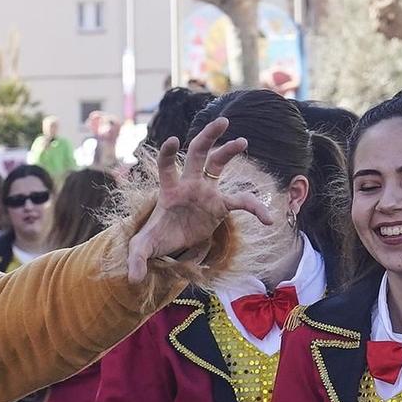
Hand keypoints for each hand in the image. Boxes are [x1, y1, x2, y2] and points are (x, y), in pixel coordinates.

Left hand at [127, 117, 265, 281]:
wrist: (172, 243)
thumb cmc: (155, 238)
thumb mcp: (142, 248)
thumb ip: (136, 260)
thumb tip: (133, 280)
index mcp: (169, 190)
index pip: (167, 167)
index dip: (168, 154)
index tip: (172, 141)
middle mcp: (189, 184)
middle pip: (197, 153)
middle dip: (208, 136)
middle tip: (222, 121)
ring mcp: (206, 192)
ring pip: (219, 164)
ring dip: (229, 150)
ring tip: (242, 141)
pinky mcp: (220, 206)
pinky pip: (241, 202)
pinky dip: (255, 208)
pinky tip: (269, 220)